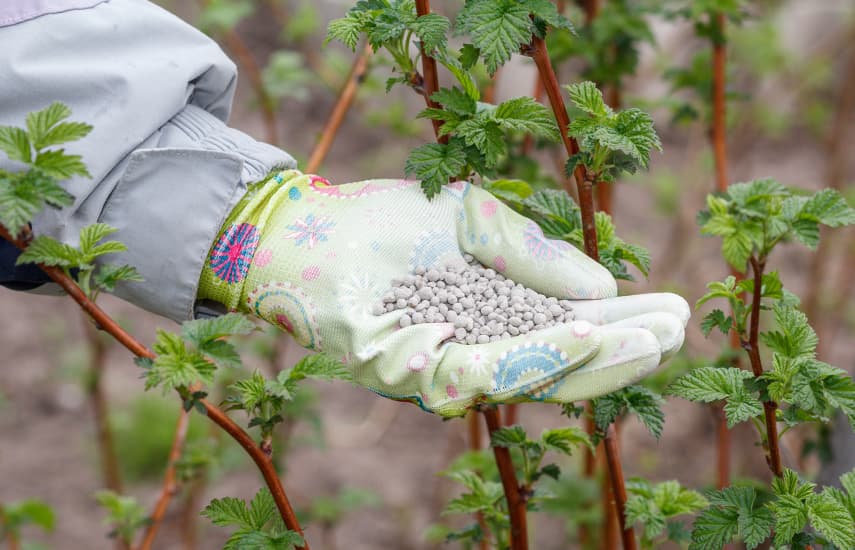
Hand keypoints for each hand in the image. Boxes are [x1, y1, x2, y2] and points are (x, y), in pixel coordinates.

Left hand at [198, 171, 687, 415]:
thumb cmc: (390, 224)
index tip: (674, 312)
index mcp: (494, 318)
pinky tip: (575, 332)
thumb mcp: (477, 224)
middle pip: (554, 365)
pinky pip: (466, 372)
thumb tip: (605, 289)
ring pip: (520, 378)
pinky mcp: (399, 371)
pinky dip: (520, 356)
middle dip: (616, 352)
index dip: (621, 325)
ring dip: (582, 359)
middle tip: (673, 334)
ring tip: (635, 339)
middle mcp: (473, 349)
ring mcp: (437, 366)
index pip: (567, 330)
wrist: (311, 226)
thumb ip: (535, 256)